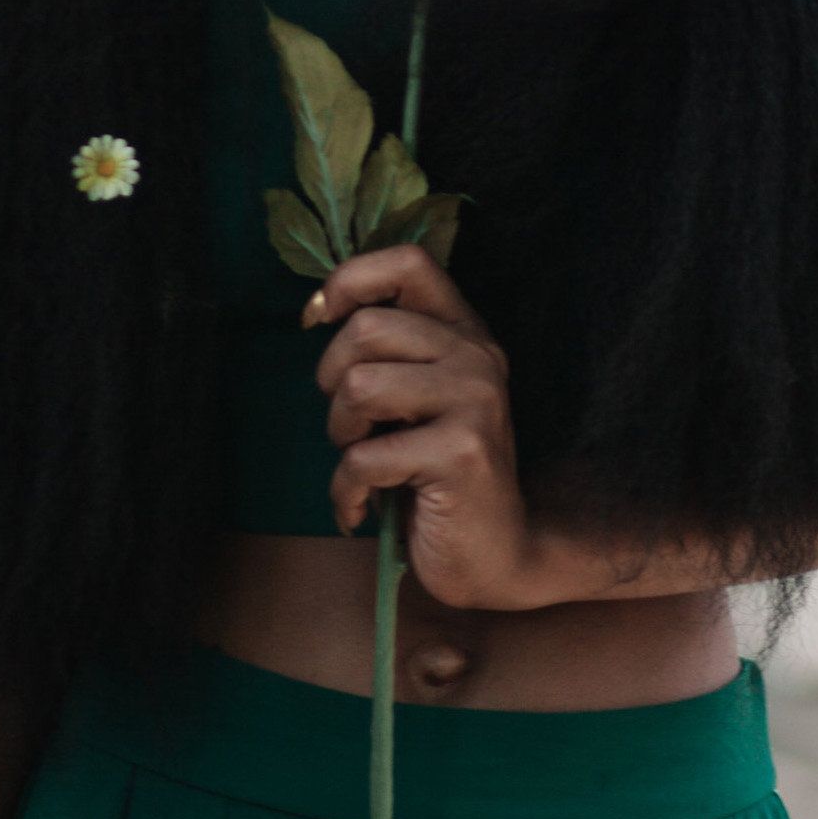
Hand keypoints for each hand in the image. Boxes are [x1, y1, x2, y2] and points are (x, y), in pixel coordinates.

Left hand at [309, 244, 540, 611]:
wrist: (499, 556)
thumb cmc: (438, 474)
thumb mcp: (419, 396)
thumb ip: (389, 349)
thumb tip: (318, 307)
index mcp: (464, 332)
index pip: (409, 262)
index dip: (351, 279)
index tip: (320, 319)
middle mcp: (477, 356)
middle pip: (366, 328)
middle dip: (332, 380)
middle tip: (350, 424)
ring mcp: (475, 402)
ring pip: (359, 387)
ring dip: (340, 434)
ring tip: (361, 462)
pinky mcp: (461, 453)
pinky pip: (363, 458)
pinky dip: (345, 492)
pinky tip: (361, 508)